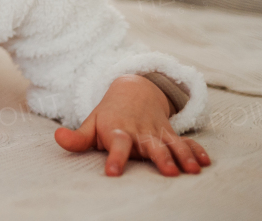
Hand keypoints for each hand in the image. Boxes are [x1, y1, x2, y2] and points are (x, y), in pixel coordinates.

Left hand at [54, 75, 210, 176]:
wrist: (133, 90)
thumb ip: (77, 137)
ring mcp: (157, 132)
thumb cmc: (108, 115)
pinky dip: (196, 150)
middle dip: (161, 158)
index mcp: (118, 130)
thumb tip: (56, 138)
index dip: (115, 157)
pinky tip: (205, 162)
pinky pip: (185, 141)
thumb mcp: (91, 123)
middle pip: (151, 146)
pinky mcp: (170, 133)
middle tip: (169, 172)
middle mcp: (139, 132)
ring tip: (192, 170)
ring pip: (172, 144)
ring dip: (183, 155)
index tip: (113, 172)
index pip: (117, 144)